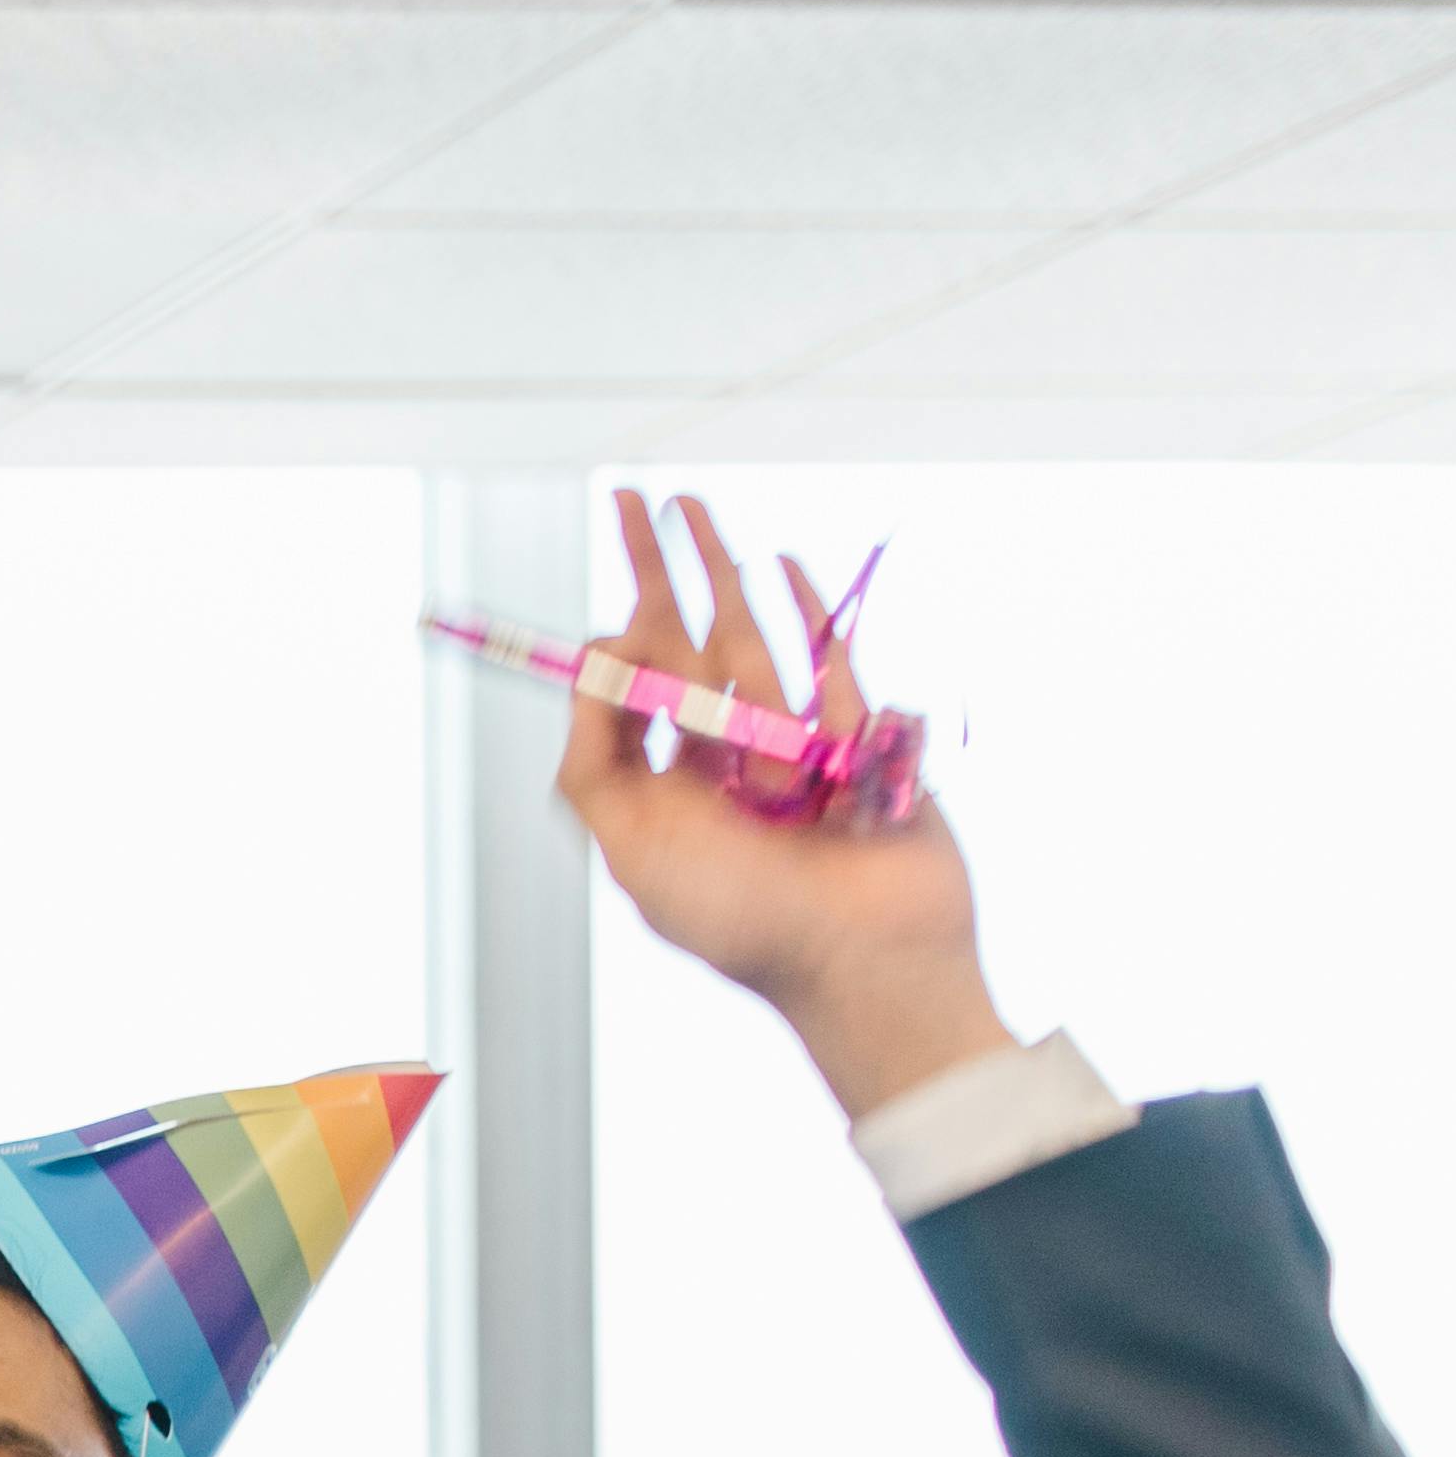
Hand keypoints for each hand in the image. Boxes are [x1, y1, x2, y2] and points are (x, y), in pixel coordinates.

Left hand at [550, 489, 1011, 1124]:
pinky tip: (782, 568)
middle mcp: (728, 764)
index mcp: (670, 794)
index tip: (616, 617)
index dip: (615, 642)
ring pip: (752, 642)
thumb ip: (595, 764)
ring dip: (720, 572)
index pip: (632, 694)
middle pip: (687, 645)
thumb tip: (589, 669)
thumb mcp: (635, 847)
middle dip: (659, 573)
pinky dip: (811, 614)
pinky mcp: (866, 740)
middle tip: (630, 500)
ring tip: (691, 508)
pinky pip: (834, 663)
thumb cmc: (743, 916)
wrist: (864, 956)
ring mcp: (798, 747)